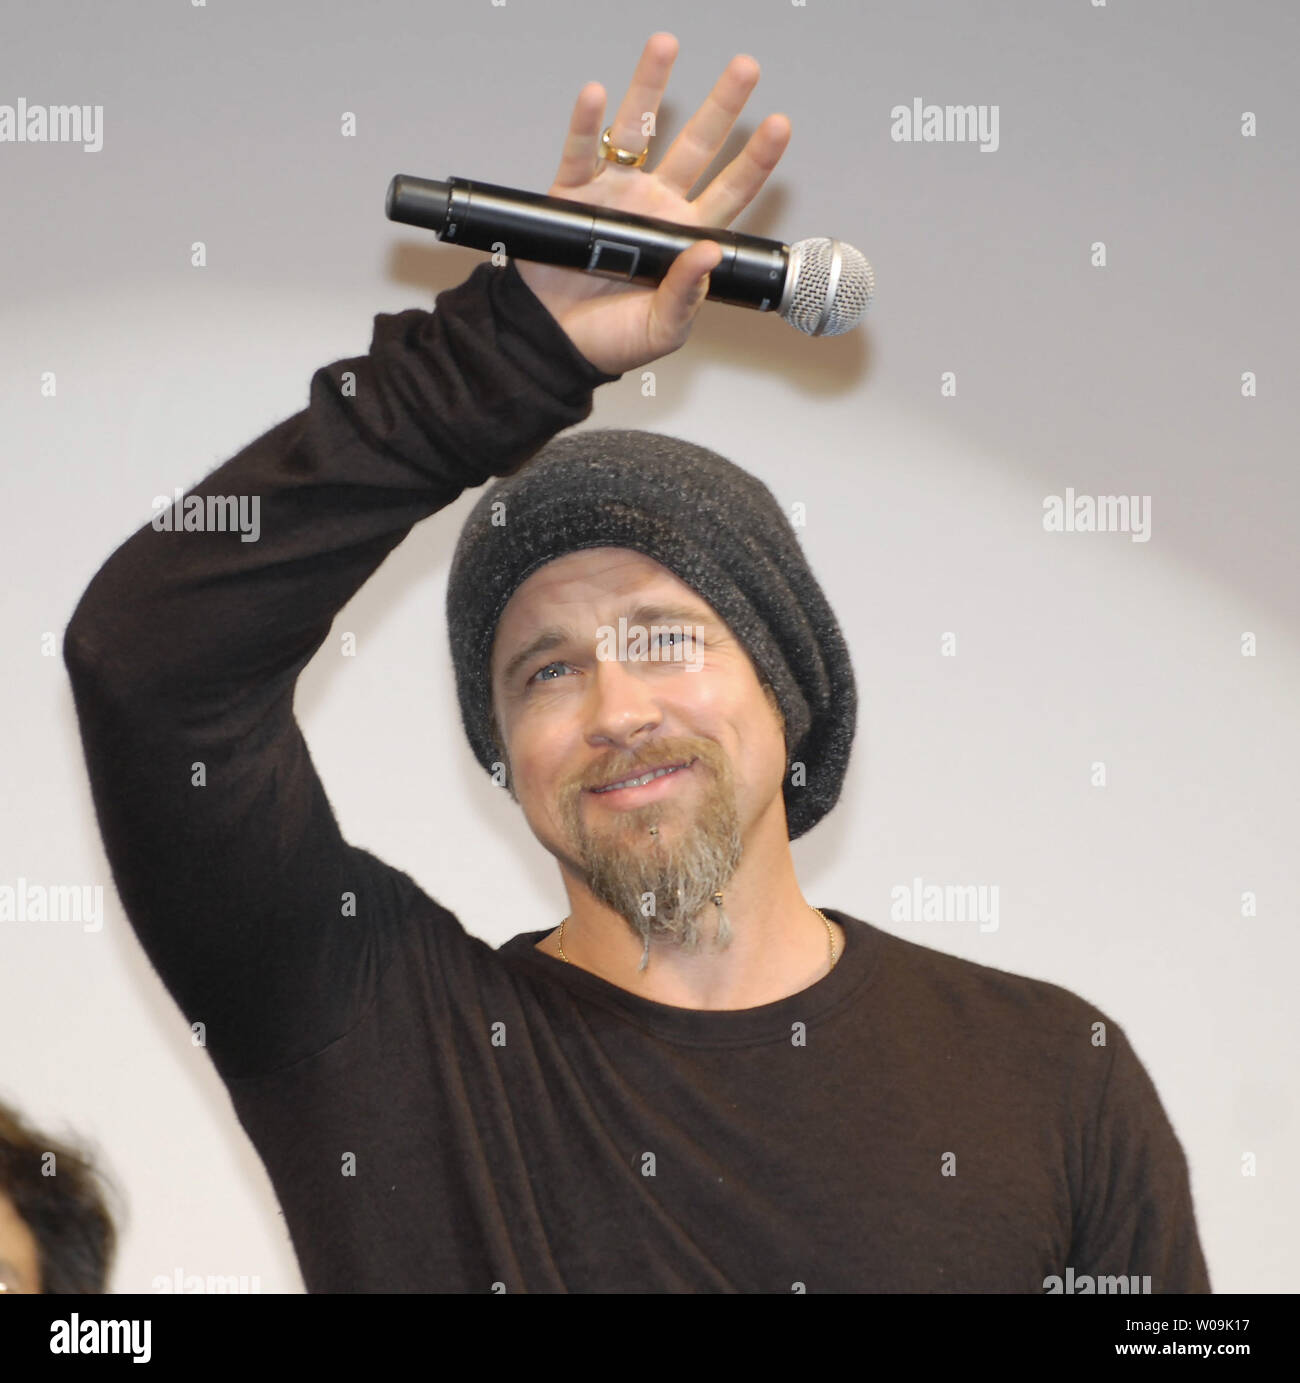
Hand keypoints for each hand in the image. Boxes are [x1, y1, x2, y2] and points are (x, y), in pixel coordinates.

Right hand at [513, 32, 791, 376]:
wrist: (551, 344)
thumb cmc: (608, 343)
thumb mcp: (661, 331)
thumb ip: (687, 294)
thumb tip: (707, 254)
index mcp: (683, 238)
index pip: (730, 192)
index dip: (755, 159)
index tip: (780, 124)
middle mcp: (654, 207)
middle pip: (696, 146)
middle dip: (722, 106)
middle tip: (745, 68)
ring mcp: (615, 194)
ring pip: (637, 132)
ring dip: (651, 88)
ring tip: (665, 47)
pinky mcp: (573, 194)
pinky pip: (581, 151)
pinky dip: (587, 123)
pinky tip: (598, 96)